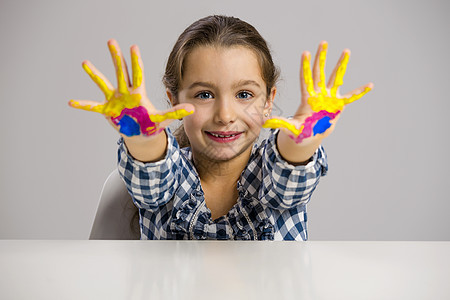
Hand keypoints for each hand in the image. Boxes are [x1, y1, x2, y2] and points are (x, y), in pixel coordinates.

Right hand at [69, 39, 193, 137]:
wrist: (141, 133)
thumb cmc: (151, 123)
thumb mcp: (163, 118)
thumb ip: (176, 113)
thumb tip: (192, 109)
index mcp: (138, 93)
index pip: (137, 73)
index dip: (135, 61)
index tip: (133, 47)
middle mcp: (126, 92)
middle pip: (120, 72)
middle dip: (116, 57)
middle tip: (111, 41)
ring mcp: (115, 100)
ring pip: (104, 84)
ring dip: (95, 74)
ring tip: (85, 62)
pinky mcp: (107, 110)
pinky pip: (93, 106)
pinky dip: (83, 105)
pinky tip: (71, 102)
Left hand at [263, 41, 372, 143]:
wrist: (311, 135)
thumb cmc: (300, 130)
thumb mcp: (290, 128)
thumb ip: (281, 123)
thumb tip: (265, 122)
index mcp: (306, 98)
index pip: (305, 79)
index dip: (305, 66)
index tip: (305, 53)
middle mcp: (318, 94)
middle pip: (319, 73)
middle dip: (321, 58)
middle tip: (323, 43)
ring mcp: (329, 97)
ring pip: (335, 78)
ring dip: (340, 65)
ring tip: (346, 51)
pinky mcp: (338, 105)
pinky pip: (351, 97)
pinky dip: (360, 92)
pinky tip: (370, 85)